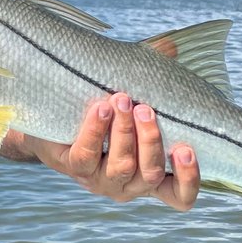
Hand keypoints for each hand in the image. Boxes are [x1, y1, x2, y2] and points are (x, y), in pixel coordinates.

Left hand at [23, 93, 199, 210]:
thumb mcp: (134, 94)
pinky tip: (100, 108)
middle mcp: (129, 183)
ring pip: (121, 166)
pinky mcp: (74, 168)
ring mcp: (101, 180)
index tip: (186, 148)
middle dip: (151, 140)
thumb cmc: (104, 106)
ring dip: (124, 133)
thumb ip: (154, 76)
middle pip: (150, 173)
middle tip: (146, 108)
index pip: (179, 195)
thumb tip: (171, 47)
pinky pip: (87, 155)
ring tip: (122, 100)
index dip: (188, 179)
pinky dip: (96, 131)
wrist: (53, 115)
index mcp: (150, 173)